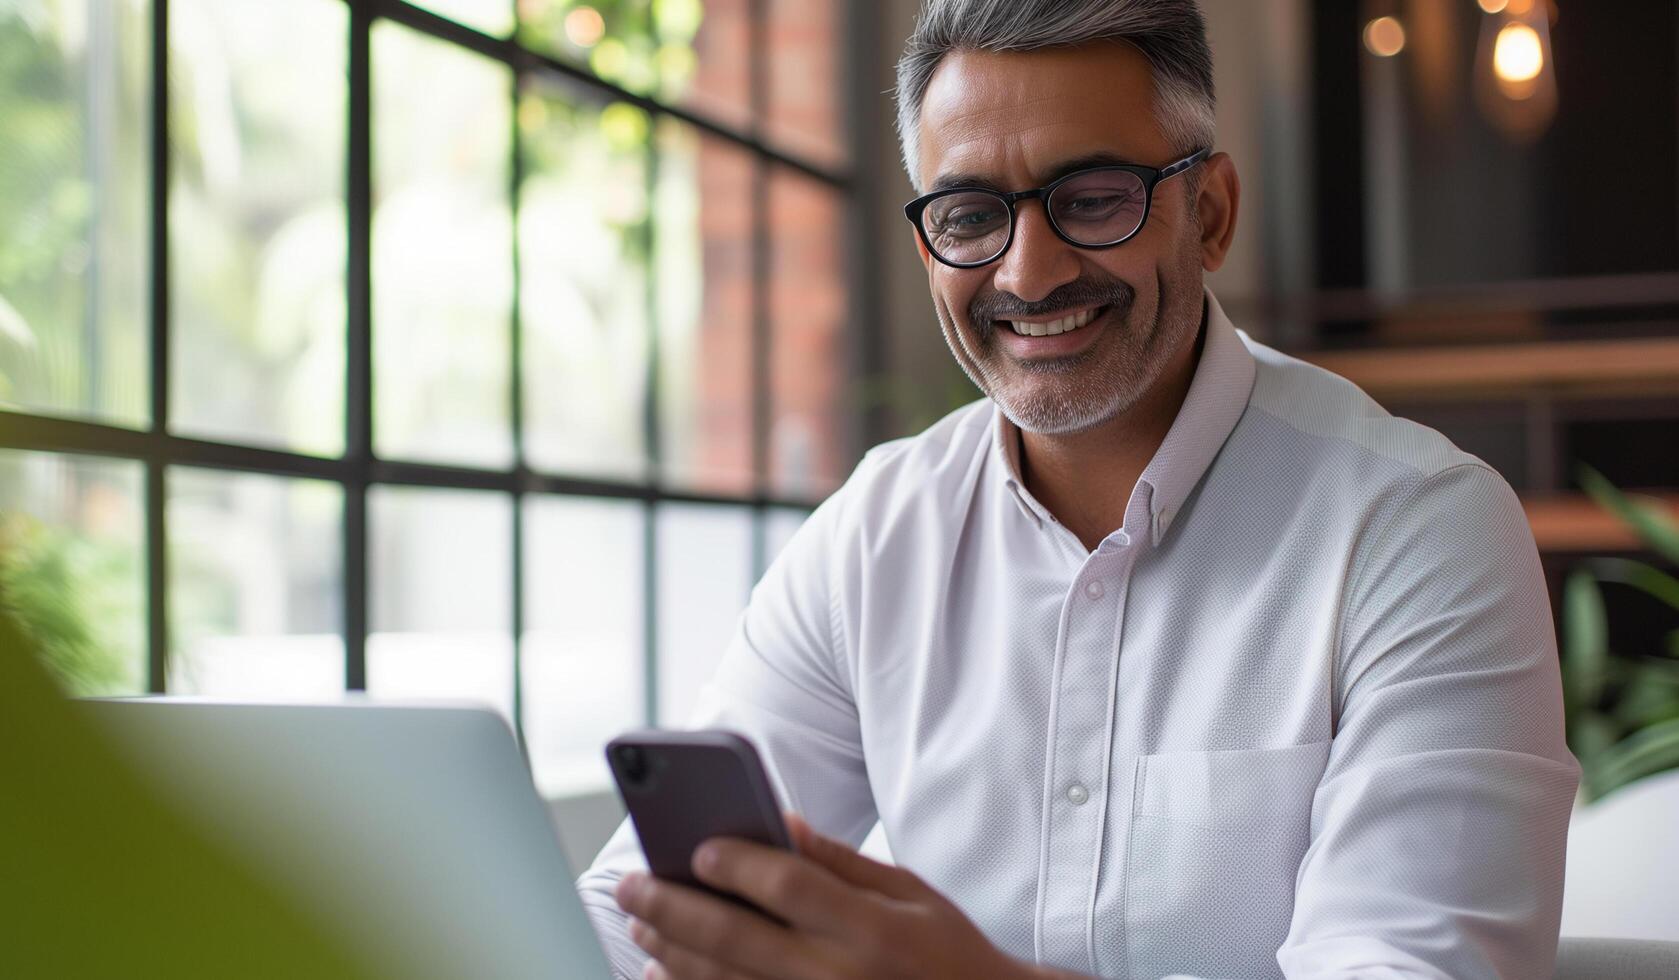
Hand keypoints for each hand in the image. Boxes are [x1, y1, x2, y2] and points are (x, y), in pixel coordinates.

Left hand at [614, 812, 1039, 979]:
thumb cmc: (945, 949)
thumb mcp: (910, 890)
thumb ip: (840, 860)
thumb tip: (777, 821)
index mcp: (874, 927)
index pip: (790, 887)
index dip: (738, 864)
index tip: (695, 846)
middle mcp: (841, 975)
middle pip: (737, 939)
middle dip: (673, 907)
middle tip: (630, 884)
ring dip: (670, 951)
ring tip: (638, 921)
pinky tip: (662, 972)